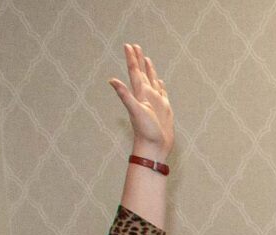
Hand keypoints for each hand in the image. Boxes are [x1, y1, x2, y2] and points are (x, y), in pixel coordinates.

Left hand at [108, 43, 172, 159]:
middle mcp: (147, 96)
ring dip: (149, 70)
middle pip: (142, 73)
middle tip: (135, 46)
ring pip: (151, 81)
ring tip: (147, 59)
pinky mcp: (164, 109)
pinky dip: (160, 85)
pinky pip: (162, 93)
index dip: (132, 59)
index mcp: (140, 94)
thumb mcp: (135, 111)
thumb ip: (124, 95)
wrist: (154, 148)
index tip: (128, 46)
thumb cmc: (146, 131)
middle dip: (138, 60)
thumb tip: (111, 80)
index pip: (134, 72)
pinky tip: (159, 82)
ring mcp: (155, 102)